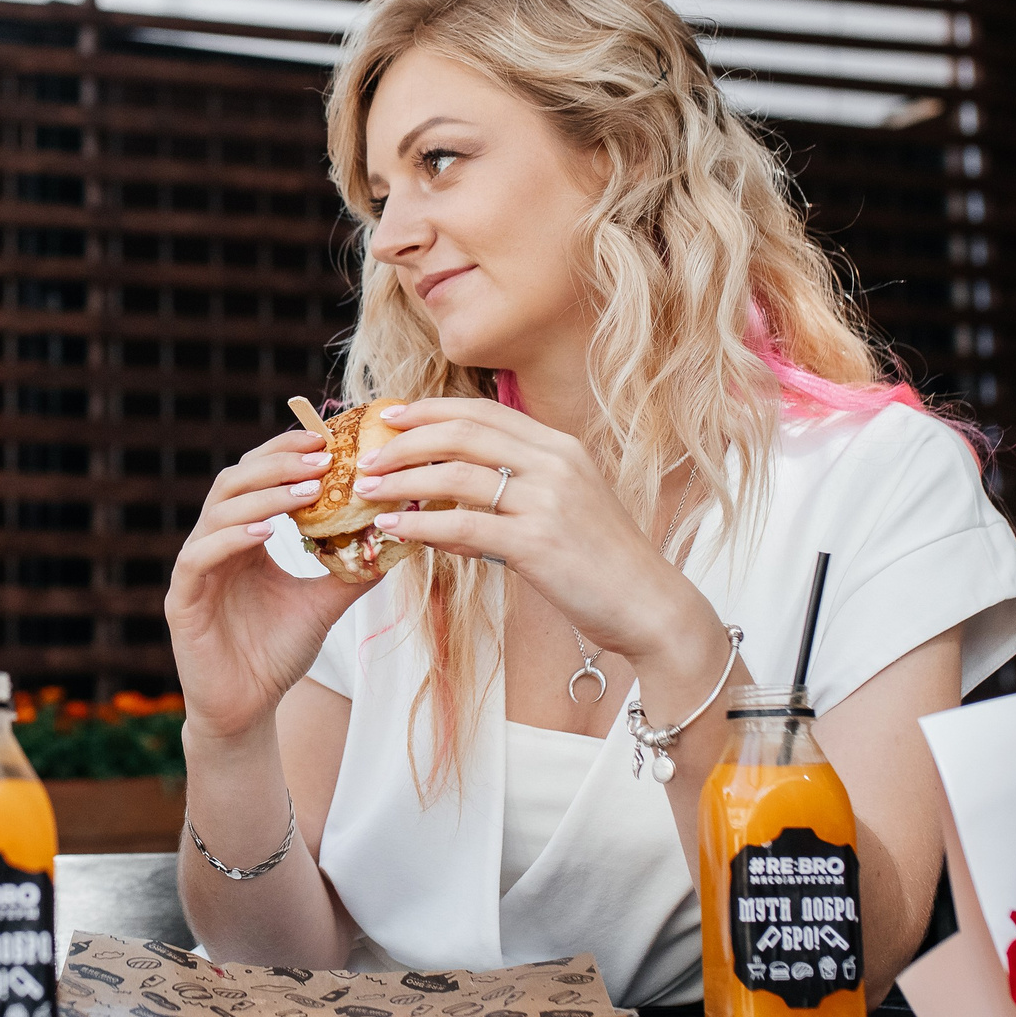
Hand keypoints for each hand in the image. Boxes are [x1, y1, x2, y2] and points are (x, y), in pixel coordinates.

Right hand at [163, 427, 369, 743]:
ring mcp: (194, 568)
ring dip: (264, 495)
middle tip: (323, 455)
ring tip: (307, 488)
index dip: (287, 453)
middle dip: (279, 463)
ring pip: (218, 511)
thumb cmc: (277, 655)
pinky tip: (266, 533)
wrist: (246, 710)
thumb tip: (399, 536)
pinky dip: (231, 538)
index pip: (258, 477)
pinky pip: (201, 557)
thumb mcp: (324, 604)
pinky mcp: (181, 598)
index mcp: (243, 538)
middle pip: (236, 481)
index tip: (329, 440)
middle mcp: (214, 543)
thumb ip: (353, 570)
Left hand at [349, 398, 707, 658]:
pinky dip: (419, 523)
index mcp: (560, 447)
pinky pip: (463, 525)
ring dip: (401, 481)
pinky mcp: (538, 543)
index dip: (429, 410)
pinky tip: (393, 528)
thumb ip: (506, 498)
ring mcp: (548, 501)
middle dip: (404, 441)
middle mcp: (555, 463)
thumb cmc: (601, 562)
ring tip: (366, 492)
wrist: (650, 606)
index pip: (482, 411)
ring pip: (455, 474)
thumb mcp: (558, 512)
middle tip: (366, 457)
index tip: (388, 417)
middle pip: (462, 433)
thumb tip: (437, 506)